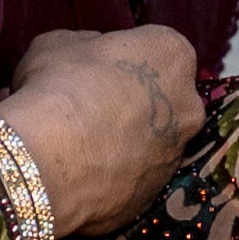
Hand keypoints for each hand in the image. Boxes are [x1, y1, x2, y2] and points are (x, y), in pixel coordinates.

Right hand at [0, 25, 203, 239]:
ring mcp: (176, 154)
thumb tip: (91, 55)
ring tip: (80, 146)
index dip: (123, 57)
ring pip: (152, 141)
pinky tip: (81, 173)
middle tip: (91, 107)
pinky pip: (135, 177)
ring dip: (126, 140)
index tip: (97, 69)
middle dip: (134, 100)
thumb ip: (86, 45)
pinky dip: (115, 175)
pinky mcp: (157, 195)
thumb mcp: (57, 44)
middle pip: (164, 97)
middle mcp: (189, 104)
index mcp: (173, 54)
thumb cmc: (56, 87)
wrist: (50, 161)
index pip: (155, 48)